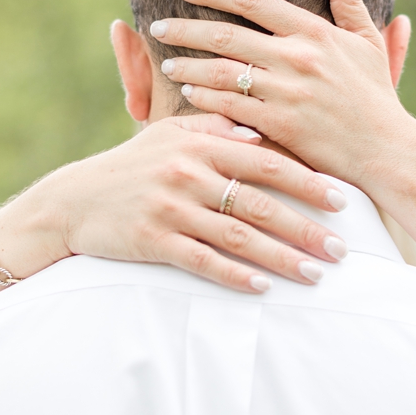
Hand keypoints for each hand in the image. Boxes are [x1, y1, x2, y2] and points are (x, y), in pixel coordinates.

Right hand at [0, 115, 349, 292]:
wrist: (72, 201)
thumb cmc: (135, 165)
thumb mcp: (171, 134)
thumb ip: (217, 126)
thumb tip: (263, 128)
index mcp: (200, 143)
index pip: (267, 161)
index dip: (308, 181)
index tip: (343, 200)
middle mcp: (187, 173)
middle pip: (260, 203)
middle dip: (305, 228)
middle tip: (342, 248)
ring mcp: (170, 209)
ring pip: (238, 237)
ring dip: (281, 258)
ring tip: (315, 274)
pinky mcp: (152, 241)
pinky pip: (202, 262)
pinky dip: (235, 276)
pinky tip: (263, 288)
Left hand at [147, 0, 415, 190]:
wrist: (388, 151)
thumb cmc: (377, 97)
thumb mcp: (367, 42)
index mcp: (315, 32)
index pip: (250, 0)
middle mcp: (298, 58)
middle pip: (226, 35)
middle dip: (185, 27)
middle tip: (158, 24)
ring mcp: (288, 93)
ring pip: (222, 71)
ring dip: (189, 64)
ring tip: (168, 61)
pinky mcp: (280, 126)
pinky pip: (230, 106)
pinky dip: (205, 96)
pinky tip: (189, 92)